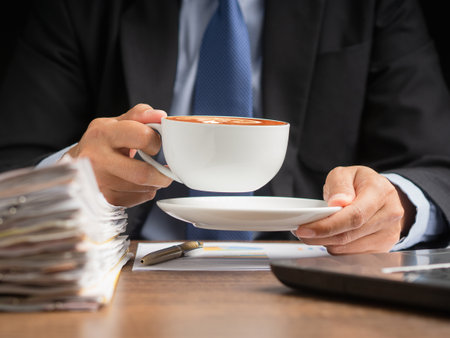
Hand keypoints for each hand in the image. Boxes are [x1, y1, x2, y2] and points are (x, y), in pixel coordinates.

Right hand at [66, 104, 171, 206]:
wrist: (76, 164)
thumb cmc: (102, 142)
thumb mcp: (117, 122)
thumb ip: (140, 115)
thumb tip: (160, 116)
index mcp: (102, 133)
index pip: (142, 137)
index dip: (156, 142)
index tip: (155, 145)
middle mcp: (96, 159)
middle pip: (143, 173)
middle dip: (162, 174)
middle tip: (165, 170)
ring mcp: (99, 182)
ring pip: (142, 189)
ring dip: (154, 183)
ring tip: (148, 174)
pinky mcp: (103, 199)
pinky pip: (137, 199)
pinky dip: (144, 193)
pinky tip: (136, 184)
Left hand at [292, 166, 415, 253]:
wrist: (382, 194)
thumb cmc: (361, 183)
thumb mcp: (346, 174)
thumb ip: (339, 185)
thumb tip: (337, 203)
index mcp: (381, 192)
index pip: (354, 216)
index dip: (327, 226)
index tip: (306, 229)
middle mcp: (390, 214)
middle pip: (349, 235)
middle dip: (321, 236)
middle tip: (303, 233)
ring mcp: (389, 233)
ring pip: (349, 248)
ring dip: (327, 243)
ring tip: (316, 232)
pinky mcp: (384, 248)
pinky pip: (354, 255)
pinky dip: (338, 248)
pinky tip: (331, 237)